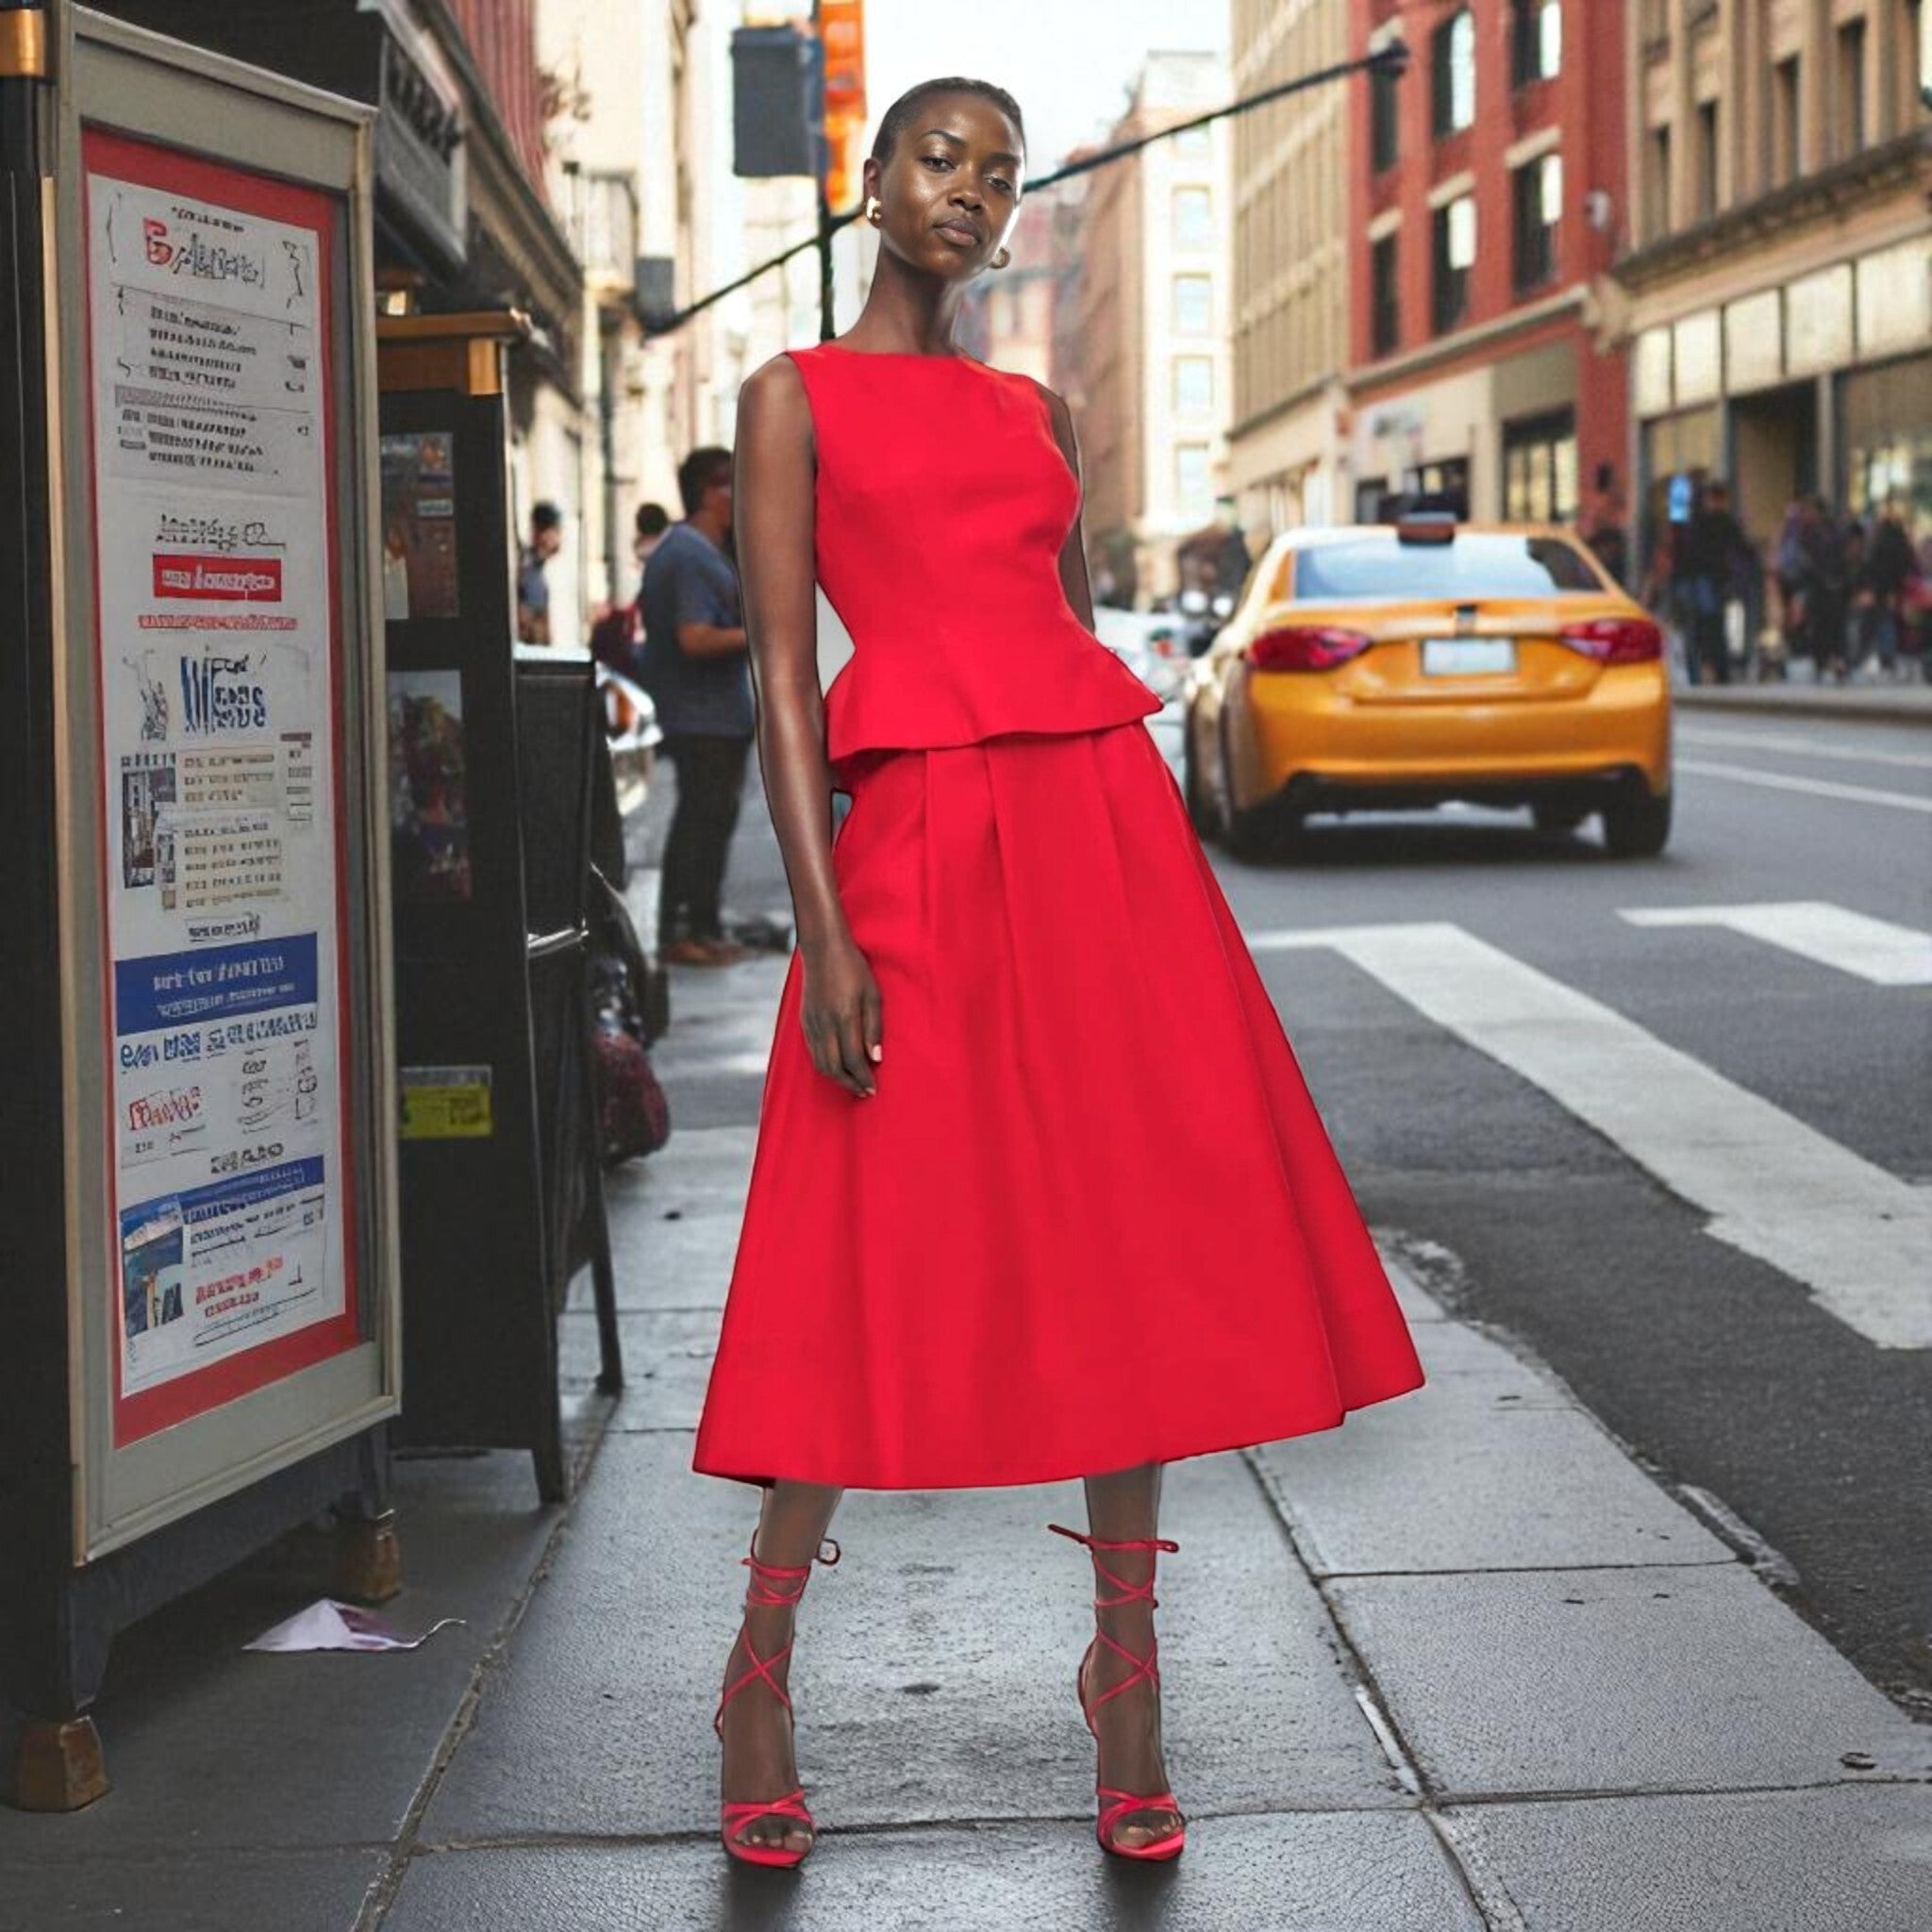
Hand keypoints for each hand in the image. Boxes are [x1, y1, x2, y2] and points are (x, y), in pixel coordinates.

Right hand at [800, 937, 881, 1097]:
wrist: (823, 950)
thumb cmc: (854, 969)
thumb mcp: (873, 995)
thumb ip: (874, 1028)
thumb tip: (876, 1058)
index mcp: (844, 1017)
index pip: (853, 1059)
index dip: (863, 1077)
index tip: (873, 1089)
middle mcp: (825, 1024)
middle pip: (834, 1067)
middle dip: (850, 1083)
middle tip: (864, 1092)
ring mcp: (811, 1023)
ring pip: (821, 1063)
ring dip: (837, 1078)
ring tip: (853, 1083)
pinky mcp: (804, 1021)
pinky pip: (813, 1052)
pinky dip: (825, 1065)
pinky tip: (837, 1066)